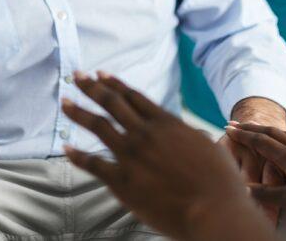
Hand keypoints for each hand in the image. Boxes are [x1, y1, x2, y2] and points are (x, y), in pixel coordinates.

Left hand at [62, 72, 273, 240]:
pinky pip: (93, 164)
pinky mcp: (122, 180)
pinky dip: (77, 155)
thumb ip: (189, 136)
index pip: (133, 96)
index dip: (114, 84)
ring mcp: (131, 155)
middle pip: (112, 102)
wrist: (214, 211)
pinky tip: (66, 147)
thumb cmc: (220, 183)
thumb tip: (187, 132)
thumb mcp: (208, 146)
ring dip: (78, 111)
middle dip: (92, 87)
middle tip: (77, 77)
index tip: (101, 74)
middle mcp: (145, 133)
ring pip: (98, 125)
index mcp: (166, 123)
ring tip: (65, 102)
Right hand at [226, 123, 285, 226]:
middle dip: (252, 128)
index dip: (243, 134)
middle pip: (272, 133)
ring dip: (269, 130)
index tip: (229, 127)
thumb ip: (267, 193)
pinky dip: (284, 138)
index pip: (261, 141)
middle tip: (237, 123)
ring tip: (260, 128)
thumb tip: (245, 188)